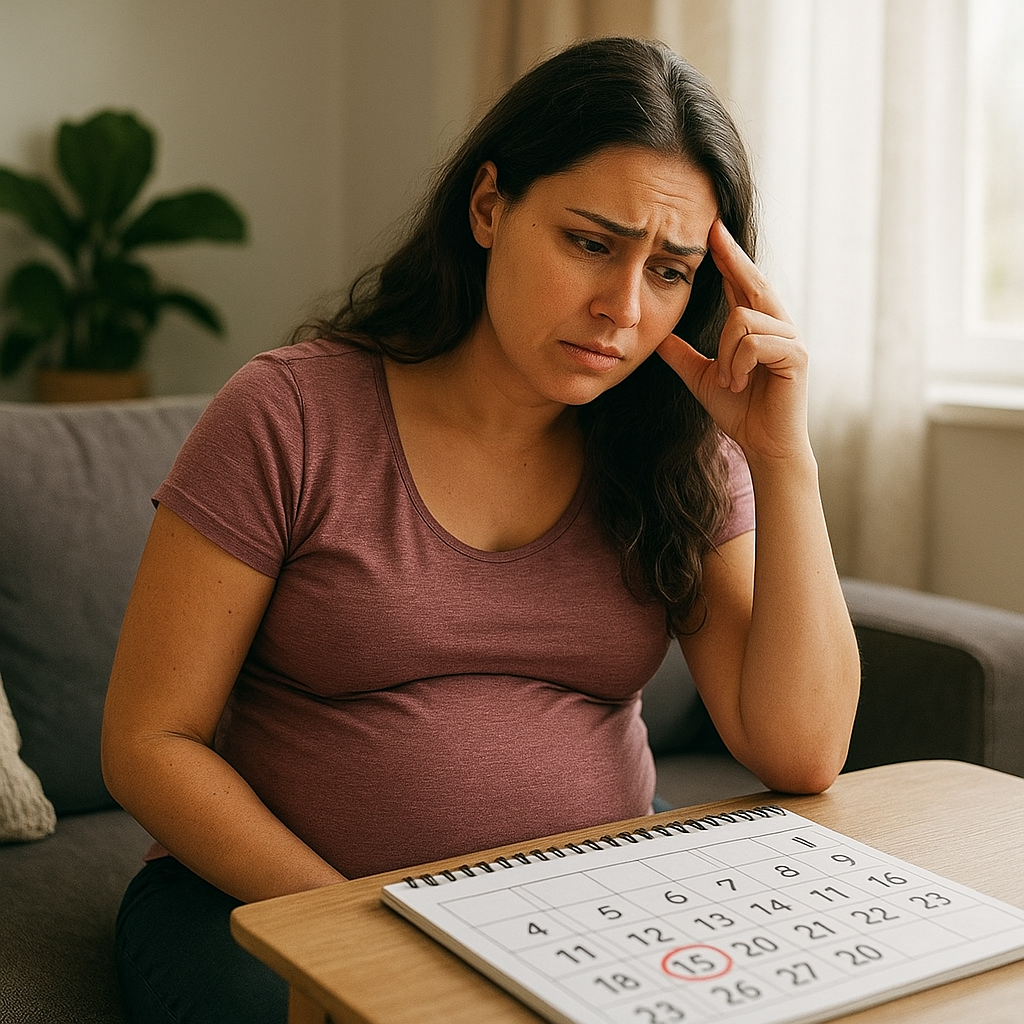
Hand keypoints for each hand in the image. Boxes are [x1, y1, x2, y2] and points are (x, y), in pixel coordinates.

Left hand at [657, 220, 810, 463]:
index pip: (742, 283)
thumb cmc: (739, 411)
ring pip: (742, 319)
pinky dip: (736, 365)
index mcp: (758, 326)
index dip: (728, 256)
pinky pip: (753, 343)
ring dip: (724, 355)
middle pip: (752, 282)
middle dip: (732, 257)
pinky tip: (738, 385)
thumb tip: (657, 336)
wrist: (762, 444)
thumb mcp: (701, 378)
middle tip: (712, 230)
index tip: (712, 229)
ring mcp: (791, 338)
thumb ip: (682, 354)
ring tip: (727, 381)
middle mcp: (779, 325)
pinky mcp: (796, 355)